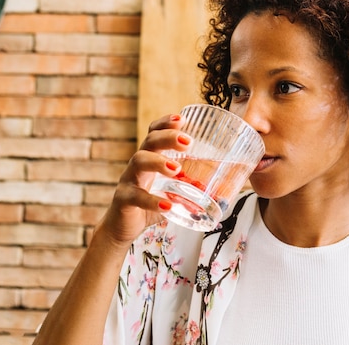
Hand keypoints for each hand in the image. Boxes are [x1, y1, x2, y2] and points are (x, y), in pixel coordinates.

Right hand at [95, 114, 191, 248]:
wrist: (122, 229)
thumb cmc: (149, 206)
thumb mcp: (171, 193)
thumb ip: (193, 188)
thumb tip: (226, 189)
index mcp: (150, 159)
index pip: (154, 133)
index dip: (165, 124)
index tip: (182, 119)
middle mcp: (137, 166)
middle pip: (149, 142)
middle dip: (167, 137)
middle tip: (188, 142)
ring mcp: (128, 181)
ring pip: (138, 162)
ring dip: (158, 162)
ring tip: (176, 168)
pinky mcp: (123, 201)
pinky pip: (135, 197)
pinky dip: (152, 201)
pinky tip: (168, 204)